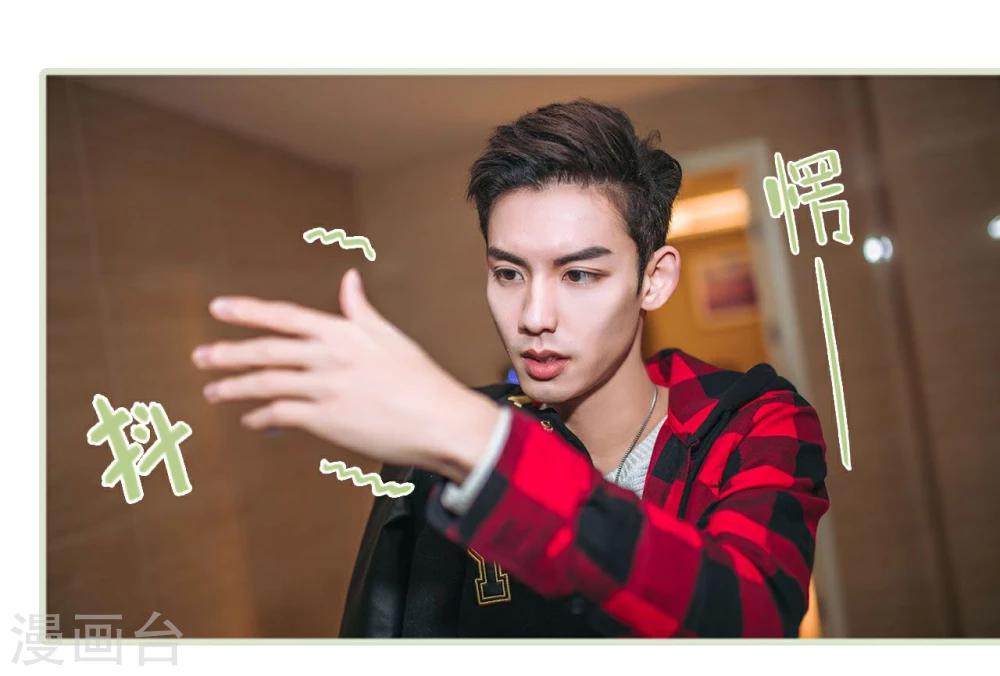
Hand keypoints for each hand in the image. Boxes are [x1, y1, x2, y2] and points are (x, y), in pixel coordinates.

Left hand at [191, 268, 500, 482]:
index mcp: (343, 332)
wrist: (440, 419)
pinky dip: (261, 417)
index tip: (218, 308)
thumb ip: (360, 309)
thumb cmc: (420, 378)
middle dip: (228, 353)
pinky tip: (251, 420)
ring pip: (266, 383)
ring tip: (213, 391)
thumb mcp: (389, 336)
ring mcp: (326, 389)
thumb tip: (349, 278)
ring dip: (235, 387)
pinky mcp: (327, 420)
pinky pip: (282, 415)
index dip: (248, 311)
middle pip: (266, 350)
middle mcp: (329, 357)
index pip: (285, 315)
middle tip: (201, 356)